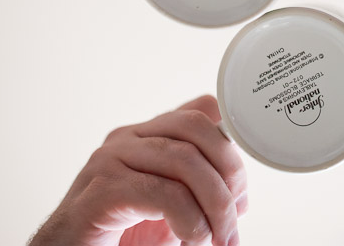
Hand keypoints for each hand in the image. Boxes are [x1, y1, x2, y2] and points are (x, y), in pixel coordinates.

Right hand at [30, 95, 246, 245]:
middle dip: (229, 171)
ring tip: (219, 238)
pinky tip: (191, 239)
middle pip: (195, 128)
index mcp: (145, 138)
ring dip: (214, 204)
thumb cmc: (115, 240)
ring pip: (183, 160)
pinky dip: (188, 220)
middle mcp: (126, 141)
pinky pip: (161, 193)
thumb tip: (240, 196)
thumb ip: (194, 192)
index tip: (242, 189)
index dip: (231, 143)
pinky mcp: (100, 192)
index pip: (199, 111)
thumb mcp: (166, 211)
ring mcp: (109, 161)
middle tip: (236, 216)